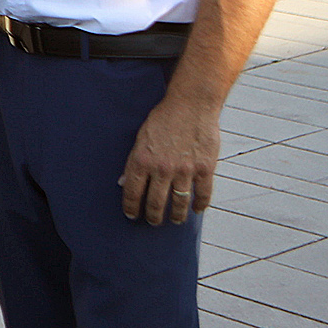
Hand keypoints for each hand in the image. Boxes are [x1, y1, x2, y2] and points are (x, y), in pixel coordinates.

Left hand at [121, 96, 219, 223]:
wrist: (191, 105)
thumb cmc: (163, 119)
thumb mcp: (140, 137)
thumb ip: (133, 162)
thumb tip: (122, 183)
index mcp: (142, 160)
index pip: (132, 192)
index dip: (130, 207)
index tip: (131, 215)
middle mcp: (162, 168)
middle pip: (155, 202)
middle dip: (153, 216)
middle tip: (153, 222)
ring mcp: (185, 170)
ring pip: (179, 202)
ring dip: (176, 216)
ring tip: (175, 220)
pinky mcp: (205, 168)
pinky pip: (203, 194)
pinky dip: (199, 205)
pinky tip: (196, 210)